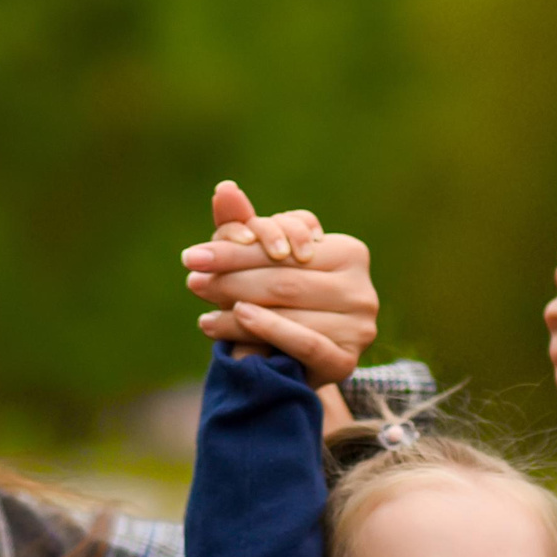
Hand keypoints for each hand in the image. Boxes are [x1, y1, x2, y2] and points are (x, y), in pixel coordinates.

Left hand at [181, 180, 378, 384]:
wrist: (295, 366)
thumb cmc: (278, 303)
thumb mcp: (263, 263)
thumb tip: (224, 189)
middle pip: (286, 279)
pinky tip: (234, 321)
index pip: (286, 248)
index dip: (236, 250)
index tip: (194, 256)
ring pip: (291, 311)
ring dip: (238, 312)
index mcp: (350, 253)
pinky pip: (305, 343)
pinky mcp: (347, 363)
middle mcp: (362, 289)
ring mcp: (359, 328)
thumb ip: (245, 227)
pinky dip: (268, 330)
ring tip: (205, 314)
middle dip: (233, 280)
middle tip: (194, 281)